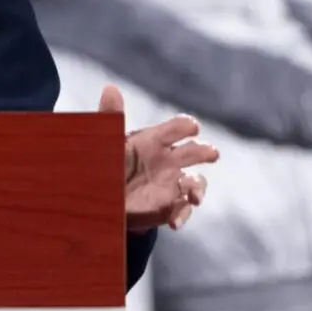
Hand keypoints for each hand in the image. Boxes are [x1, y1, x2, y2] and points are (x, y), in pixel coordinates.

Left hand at [99, 85, 214, 232]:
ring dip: (199, 188)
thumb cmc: (106, 162)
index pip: (178, 127)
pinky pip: (183, 210)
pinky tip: (175, 222)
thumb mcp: (106, 141)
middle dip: (206, 151)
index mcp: (154, 140)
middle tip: (211, 153)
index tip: (192, 127)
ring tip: (194, 196)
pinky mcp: (169, 206)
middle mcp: (168, 160)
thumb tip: (110, 88)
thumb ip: (110, 117)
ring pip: (197, 183)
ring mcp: (171, 183)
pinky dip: (183, 215)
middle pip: (196, 151)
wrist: (100, 198)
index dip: (187, 126)